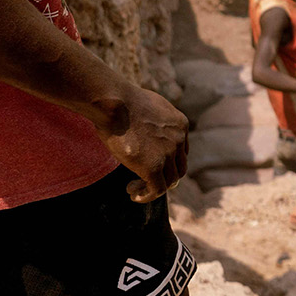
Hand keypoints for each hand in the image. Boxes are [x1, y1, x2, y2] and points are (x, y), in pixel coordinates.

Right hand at [100, 84, 188, 201]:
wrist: (114, 102)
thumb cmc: (119, 100)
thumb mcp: (144, 106)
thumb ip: (149, 119)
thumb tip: (136, 123)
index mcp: (180, 123)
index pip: (181, 150)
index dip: (168, 161)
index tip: (150, 164)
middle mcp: (179, 139)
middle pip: (179, 167)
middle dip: (164, 177)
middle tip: (144, 181)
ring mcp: (168, 154)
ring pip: (170, 181)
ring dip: (153, 187)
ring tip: (134, 188)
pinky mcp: (154, 166)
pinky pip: (157, 189)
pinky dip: (147, 196)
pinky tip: (134, 194)